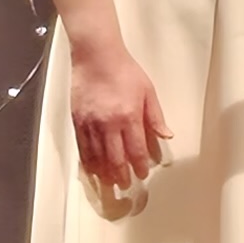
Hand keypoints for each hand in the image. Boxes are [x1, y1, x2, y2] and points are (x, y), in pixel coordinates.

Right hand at [69, 41, 171, 194]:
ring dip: (104, 173)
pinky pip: (82, 147)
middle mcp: (109, 123)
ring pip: (97, 156)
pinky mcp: (77, 120)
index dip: (140, 165)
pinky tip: (92, 169)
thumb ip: (155, 117)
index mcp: (129, 116)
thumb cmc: (124, 71)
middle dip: (122, 175)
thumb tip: (166, 135)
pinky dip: (88, 161)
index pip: (136, 149)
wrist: (96, 57)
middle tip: (126, 185)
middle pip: (115, 158)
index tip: (143, 174)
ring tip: (110, 183)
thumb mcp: (148, 92)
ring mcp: (90, 123)